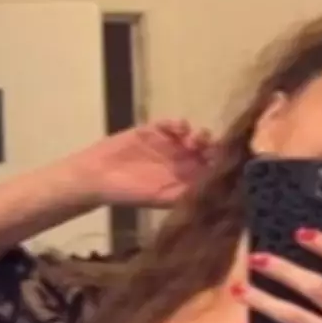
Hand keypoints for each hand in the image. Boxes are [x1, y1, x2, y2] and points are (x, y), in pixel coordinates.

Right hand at [63, 119, 214, 207]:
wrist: (98, 176)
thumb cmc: (129, 193)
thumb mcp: (160, 198)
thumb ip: (185, 194)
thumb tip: (214, 194)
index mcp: (186, 180)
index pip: (212, 171)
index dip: (221, 166)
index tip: (223, 163)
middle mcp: (182, 162)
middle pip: (207, 151)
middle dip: (213, 147)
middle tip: (208, 148)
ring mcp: (170, 145)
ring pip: (194, 136)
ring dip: (199, 135)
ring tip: (192, 140)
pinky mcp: (155, 130)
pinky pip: (173, 124)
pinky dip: (179, 124)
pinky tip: (178, 128)